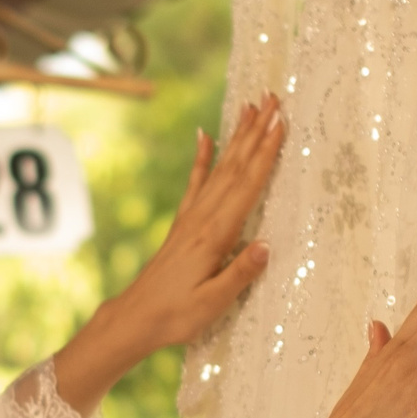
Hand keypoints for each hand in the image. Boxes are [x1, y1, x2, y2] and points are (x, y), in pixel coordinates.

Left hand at [50, 95, 284, 413]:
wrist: (135, 317)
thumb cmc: (175, 316)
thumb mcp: (212, 303)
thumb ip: (240, 274)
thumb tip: (267, 246)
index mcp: (215, 236)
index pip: (247, 187)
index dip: (266, 154)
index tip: (281, 123)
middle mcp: (202, 219)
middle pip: (235, 167)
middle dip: (256, 132)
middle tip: (273, 100)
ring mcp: (190, 218)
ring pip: (219, 169)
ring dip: (237, 137)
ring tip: (250, 108)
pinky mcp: (182, 224)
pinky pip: (195, 183)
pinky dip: (201, 157)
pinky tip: (204, 135)